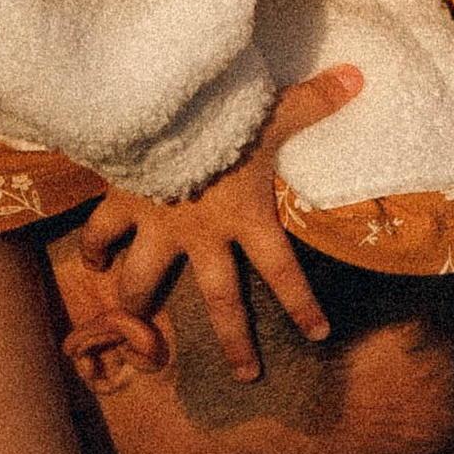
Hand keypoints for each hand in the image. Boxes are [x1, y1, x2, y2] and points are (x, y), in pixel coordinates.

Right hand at [71, 67, 363, 377]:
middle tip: (244, 376)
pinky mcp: (122, 207)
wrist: (156, 107)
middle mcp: (203, 235)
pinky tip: (93, 266)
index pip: (283, 272)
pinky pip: (100, 237)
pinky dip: (94, 252)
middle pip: (220, 301)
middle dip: (233, 341)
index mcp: (246, 218)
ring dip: (140, 305)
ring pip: (144, 282)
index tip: (318, 335)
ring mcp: (158, 227)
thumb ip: (315, 100)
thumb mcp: (273, 110)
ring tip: (137, 325)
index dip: (302, 306)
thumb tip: (360, 76)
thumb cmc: (220, 113)